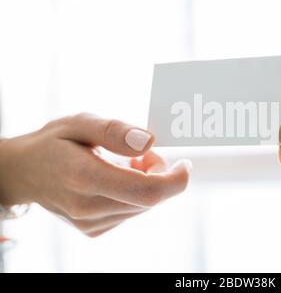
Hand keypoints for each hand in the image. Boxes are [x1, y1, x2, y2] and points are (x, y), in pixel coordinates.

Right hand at [0, 113, 190, 236]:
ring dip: (145, 182)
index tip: (184, 162)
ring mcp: (90, 223)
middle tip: (139, 152)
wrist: (25, 172)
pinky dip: (134, 193)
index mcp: (84, 177)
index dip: (175, 179)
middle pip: (150, 198)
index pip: (148, 192)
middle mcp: (88, 208)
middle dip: (158, 173)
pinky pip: (131, 211)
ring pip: (143, 206)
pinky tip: (115, 178)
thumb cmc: (55, 142)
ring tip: (122, 162)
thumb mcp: (80, 122)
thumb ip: (114, 131)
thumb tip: (150, 141)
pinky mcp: (94, 229)